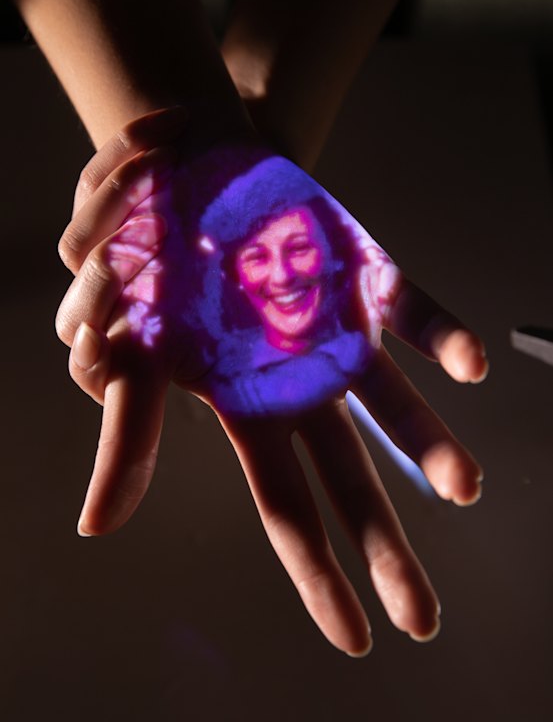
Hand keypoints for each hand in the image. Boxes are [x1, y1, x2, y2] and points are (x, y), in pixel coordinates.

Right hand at [56, 111, 486, 654]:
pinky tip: (471, 365)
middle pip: (351, 480)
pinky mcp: (356, 273)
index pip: (288, 510)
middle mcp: (300, 385)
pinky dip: (440, 335)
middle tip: (422, 620)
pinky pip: (408, 308)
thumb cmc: (152, 273)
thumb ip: (127, 438)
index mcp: (248, 413)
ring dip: (429, 444)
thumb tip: (95, 528)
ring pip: (392, 402)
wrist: (179, 178)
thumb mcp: (130, 358)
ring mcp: (334, 333)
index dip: (317, 575)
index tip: (355, 638)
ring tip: (464, 489)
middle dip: (386, 549)